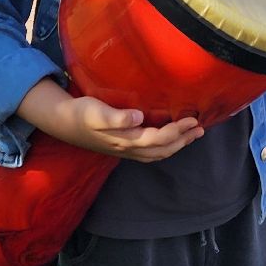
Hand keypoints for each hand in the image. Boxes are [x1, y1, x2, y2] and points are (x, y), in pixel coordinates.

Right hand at [45, 93, 202, 162]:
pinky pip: (150, 153)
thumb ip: (117, 117)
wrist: (65, 124)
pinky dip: (165, 148)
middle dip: (183, 141)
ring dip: (176, 145)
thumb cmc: (81, 114)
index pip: (158, 139)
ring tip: (192, 135)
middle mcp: (128, 148)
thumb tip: (138, 117)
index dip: (177, 131)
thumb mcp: (96, 112)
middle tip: (200, 129)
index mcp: (125, 139)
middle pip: (162, 150)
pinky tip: (170, 140)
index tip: (193, 120)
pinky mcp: (123, 147)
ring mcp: (126, 150)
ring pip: (157, 154)